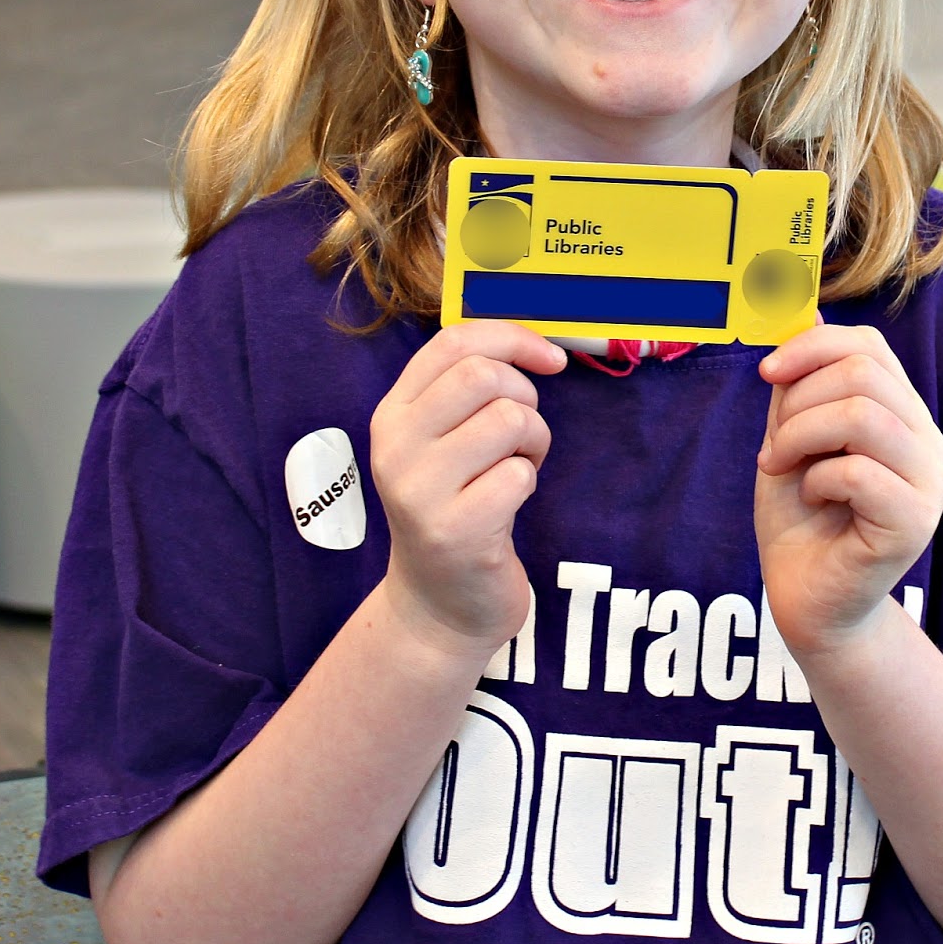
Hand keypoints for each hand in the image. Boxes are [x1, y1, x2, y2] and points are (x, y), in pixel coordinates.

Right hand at [370, 321, 566, 657]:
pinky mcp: (454, 531)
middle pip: (483, 376)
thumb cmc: (456, 507)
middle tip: (525, 433)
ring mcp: (419, 491)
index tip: (550, 359)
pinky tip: (509, 504)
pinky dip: (529, 481)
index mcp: (392, 413)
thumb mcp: (443, 442)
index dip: (512, 338)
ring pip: (508, 420)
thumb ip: (468, 391)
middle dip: (525, 396)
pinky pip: (519, 475)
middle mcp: (395, 447)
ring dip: (534, 440)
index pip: (452, 343)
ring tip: (518, 466)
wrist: (438, 605)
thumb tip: (539, 347)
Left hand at [754, 319, 942, 660]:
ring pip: (863, 415)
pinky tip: (813, 500)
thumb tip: (803, 312)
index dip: (811, 347)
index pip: (869, 346)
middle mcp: (927, 440)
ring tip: (781, 468)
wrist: (806, 597)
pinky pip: (858, 471)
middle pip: (864, 372)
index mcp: (901, 412)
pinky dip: (817, 479)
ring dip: (801, 436)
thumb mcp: (790, 437)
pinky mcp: (916, 522)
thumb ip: (799, 385)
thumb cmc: (800, 517)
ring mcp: (929, 481)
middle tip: (772, 446)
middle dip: (798, 399)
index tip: (766, 373)